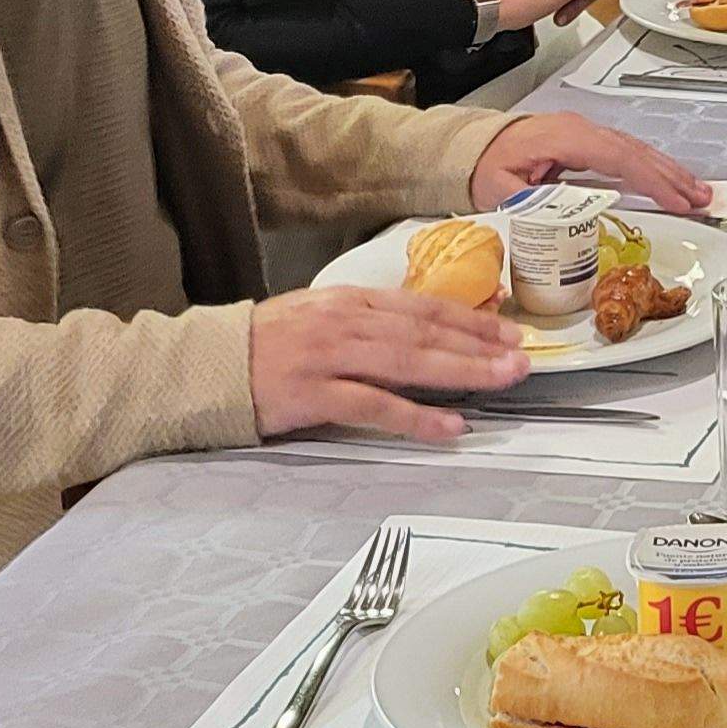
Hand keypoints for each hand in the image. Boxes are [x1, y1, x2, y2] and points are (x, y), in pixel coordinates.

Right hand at [247, 285, 531, 441]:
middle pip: (425, 332)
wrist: (204, 366)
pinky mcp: (312, 395)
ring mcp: (329, 357)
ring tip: (502, 380)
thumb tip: (423, 334)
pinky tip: (450, 427)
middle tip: (522, 357)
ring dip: (462, 372)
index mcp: (349, 300)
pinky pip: (374, 407)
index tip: (508, 331)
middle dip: (479, 345)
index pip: (423, 306)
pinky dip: (416, 418)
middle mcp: (345, 322)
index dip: (470, 319)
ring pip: (408, 362)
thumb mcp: (319, 317)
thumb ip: (367, 323)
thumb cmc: (264, 345)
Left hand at [472, 111, 713, 214]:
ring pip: (638, 151)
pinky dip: (654, 169)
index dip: (652, 180)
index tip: (677, 200)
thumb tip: (567, 214)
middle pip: (637, 152)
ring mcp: (587, 134)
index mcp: (564, 139)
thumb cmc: (487, 166)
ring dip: (670, 172)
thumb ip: (534, 201)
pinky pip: (628, 154)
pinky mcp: (588, 143)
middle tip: (703, 199)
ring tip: (699, 193)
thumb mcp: (501, 190)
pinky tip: (671, 181)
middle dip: (673, 176)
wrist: (474, 148)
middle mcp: (581, 131)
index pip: (619, 158)